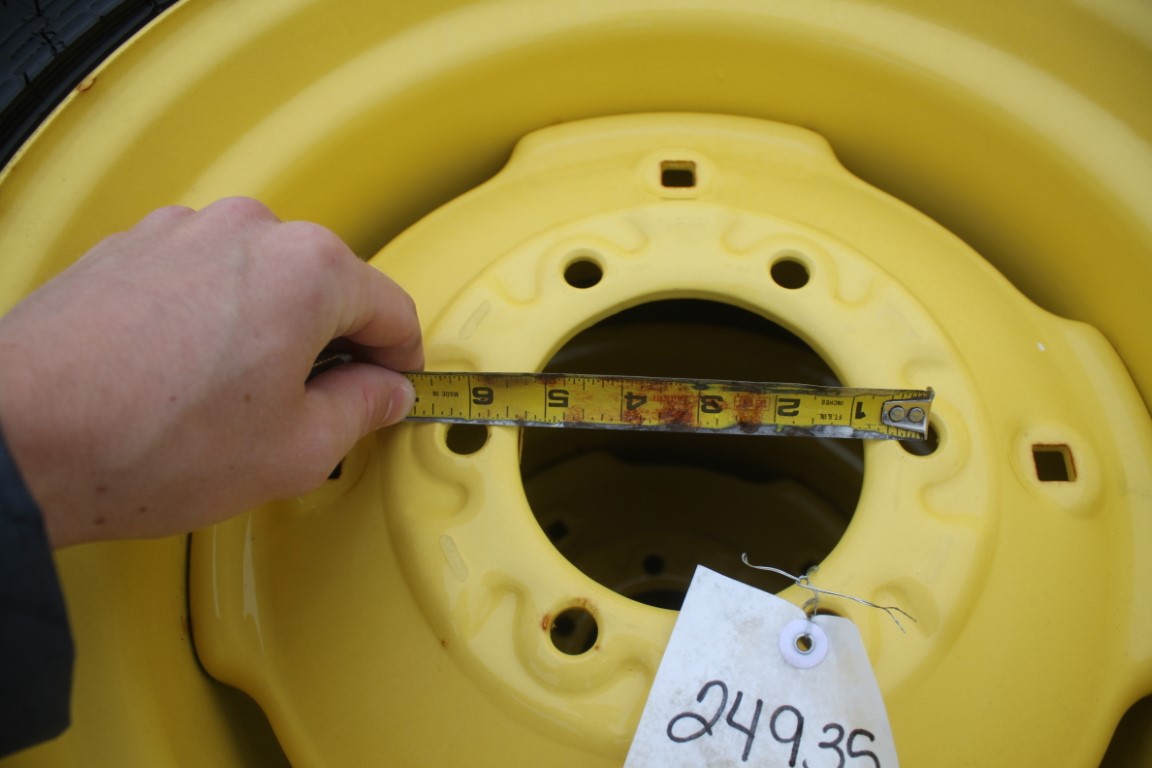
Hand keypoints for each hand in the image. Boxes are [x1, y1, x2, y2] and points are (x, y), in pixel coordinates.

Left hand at [0, 198, 422, 546]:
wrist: (14, 436)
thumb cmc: (145, 440)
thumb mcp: (297, 450)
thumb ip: (363, 411)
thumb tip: (381, 394)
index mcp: (308, 269)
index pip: (392, 308)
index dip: (403, 360)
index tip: (394, 386)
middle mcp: (247, 231)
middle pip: (327, 287)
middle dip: (332, 346)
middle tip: (314, 409)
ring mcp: (181, 233)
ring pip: (261, 281)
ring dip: (268, 330)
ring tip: (235, 401)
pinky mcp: (129, 248)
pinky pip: (201, 280)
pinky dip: (211, 321)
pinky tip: (187, 379)